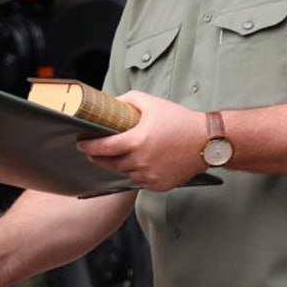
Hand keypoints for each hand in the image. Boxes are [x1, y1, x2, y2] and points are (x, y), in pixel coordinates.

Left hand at [76, 90, 205, 190]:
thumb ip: (126, 101)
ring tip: (118, 153)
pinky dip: (135, 172)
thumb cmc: (179, 120)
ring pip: (124, 173)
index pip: (102, 148)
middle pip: (109, 163)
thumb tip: (109, 105)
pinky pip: (139, 181)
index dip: (88, 146)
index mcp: (137, 141)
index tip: (81, 143)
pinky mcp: (159, 185)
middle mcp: (141, 161)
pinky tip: (137, 162)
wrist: (206, 141)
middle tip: (93, 150)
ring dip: (117, 164)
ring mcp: (150, 176)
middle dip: (98, 156)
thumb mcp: (150, 102)